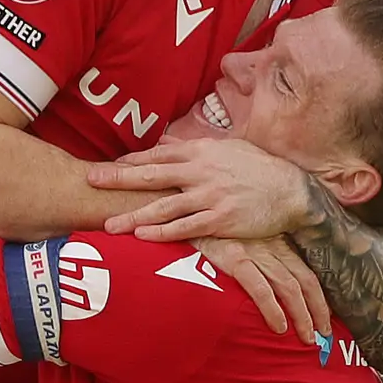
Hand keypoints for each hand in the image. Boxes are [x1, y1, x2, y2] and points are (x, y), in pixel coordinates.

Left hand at [91, 137, 317, 242]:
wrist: (291, 190)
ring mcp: (209, 196)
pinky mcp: (220, 220)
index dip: (129, 163)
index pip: (157, 156)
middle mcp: (201, 172)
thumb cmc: (257, 169)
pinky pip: (185, 228)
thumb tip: (164, 146)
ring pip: (163, 206)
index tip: (106, 167)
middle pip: (151, 176)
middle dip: (118, 179)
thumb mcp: (225, 149)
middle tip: (91, 180)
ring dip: (133, 216)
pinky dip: (162, 233)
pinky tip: (142, 237)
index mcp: (200, 152)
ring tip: (108, 224)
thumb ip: (192, 149)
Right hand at [197, 236, 327, 340]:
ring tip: (307, 337)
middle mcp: (270, 245)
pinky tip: (279, 326)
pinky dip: (273, 308)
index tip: (325, 318)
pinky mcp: (234, 256)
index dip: (319, 298)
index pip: (306, 272)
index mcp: (275, 241)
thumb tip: (263, 282)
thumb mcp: (239, 235)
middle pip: (305, 280)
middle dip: (318, 310)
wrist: (181, 204)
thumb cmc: (209, 224)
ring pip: (289, 286)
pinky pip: (260, 287)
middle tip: (324, 334)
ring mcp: (254, 250)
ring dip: (302, 315)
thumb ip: (254, 254)